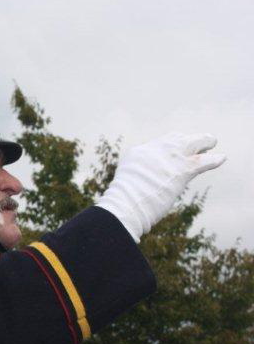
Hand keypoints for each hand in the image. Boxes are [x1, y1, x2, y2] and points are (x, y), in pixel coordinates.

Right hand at [96, 132, 224, 241]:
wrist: (125, 205)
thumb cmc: (122, 203)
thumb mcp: (125, 185)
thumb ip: (137, 180)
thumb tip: (144, 189)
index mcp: (138, 153)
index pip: (158, 144)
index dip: (169, 147)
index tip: (175, 151)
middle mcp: (155, 150)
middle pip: (176, 138)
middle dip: (187, 139)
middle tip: (196, 141)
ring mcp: (169, 158)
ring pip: (193, 142)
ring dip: (204, 141)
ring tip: (211, 142)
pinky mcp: (182, 170)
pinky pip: (203, 161)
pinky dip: (213, 159)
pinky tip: (221, 158)